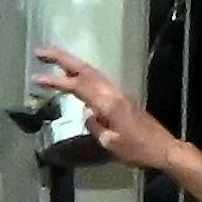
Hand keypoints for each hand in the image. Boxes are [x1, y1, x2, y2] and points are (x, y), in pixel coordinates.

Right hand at [32, 46, 186, 170]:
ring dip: (73, 64)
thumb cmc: (138, 150)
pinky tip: (78, 79)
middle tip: (41, 51)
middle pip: (85, 70)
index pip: (77, 86)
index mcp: (109, 103)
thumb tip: (88, 114)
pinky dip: (85, 75)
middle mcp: (114, 93)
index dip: (55, 81)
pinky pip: (101, 82)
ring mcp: (121, 93)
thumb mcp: (111, 143)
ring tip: (54, 59)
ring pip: (93, 73)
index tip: (36, 78)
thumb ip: (95, 126)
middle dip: (61, 58)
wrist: (165, 149)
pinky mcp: (125, 98)